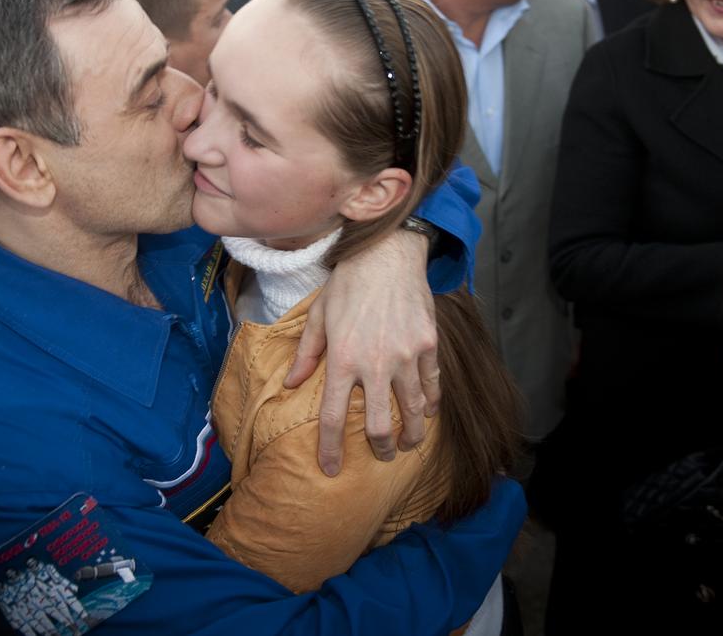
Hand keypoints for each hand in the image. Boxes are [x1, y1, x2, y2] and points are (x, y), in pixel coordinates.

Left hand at [286, 230, 437, 475]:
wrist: (387, 253)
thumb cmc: (349, 282)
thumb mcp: (320, 315)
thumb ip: (307, 354)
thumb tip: (290, 385)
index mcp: (342, 359)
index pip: (333, 418)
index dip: (330, 450)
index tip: (331, 469)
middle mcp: (375, 364)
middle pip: (378, 425)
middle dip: (380, 449)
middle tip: (382, 455)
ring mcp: (406, 356)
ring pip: (412, 411)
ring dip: (412, 435)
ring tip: (408, 444)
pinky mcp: (428, 345)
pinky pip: (432, 384)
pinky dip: (431, 403)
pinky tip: (428, 412)